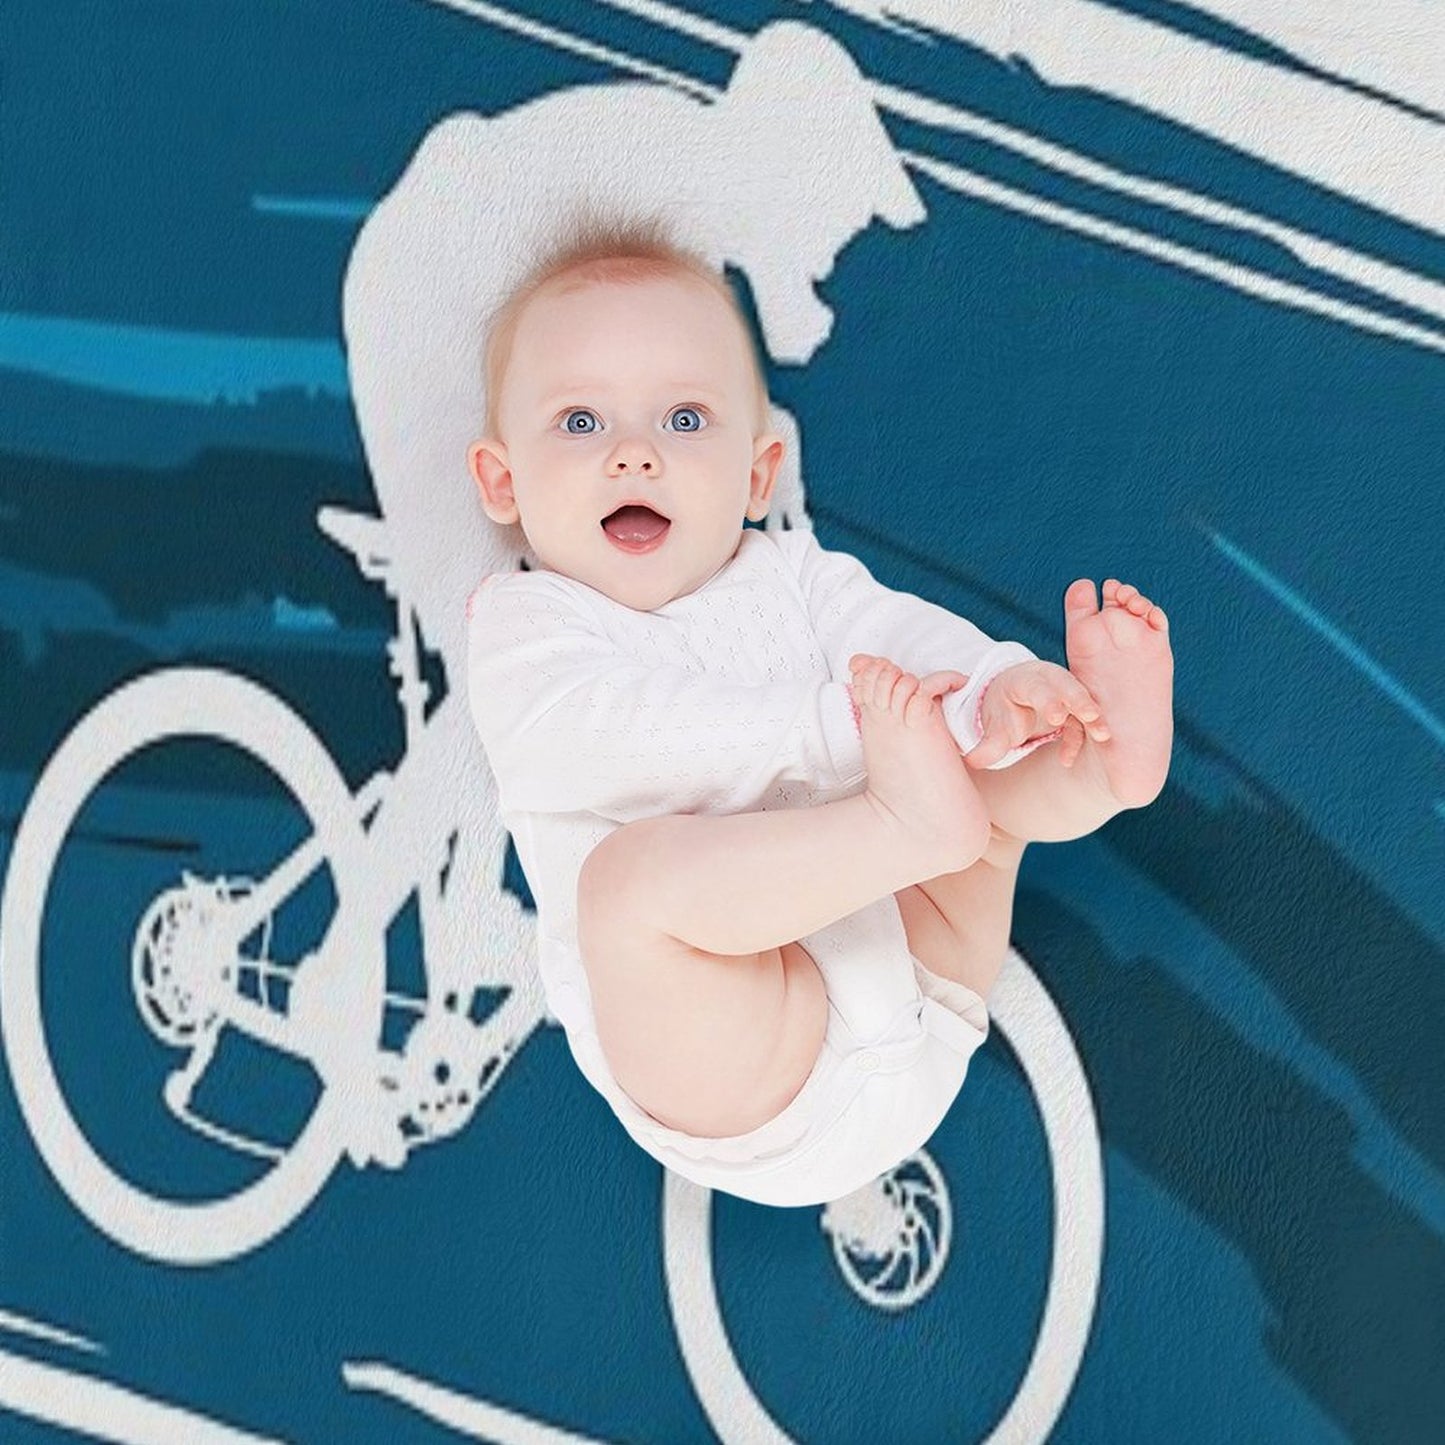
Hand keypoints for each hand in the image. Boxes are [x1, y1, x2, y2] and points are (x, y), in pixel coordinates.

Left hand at [965, 660, 1109, 770]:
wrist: (1014, 697)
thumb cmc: (1004, 709)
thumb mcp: (995, 724)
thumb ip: (987, 744)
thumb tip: (972, 762)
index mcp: (1024, 680)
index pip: (1037, 687)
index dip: (1048, 699)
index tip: (1056, 717)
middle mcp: (1048, 681)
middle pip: (1067, 686)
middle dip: (1079, 700)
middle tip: (1090, 716)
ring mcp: (1065, 691)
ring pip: (1083, 700)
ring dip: (1093, 717)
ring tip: (1103, 735)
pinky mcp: (1076, 706)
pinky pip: (1082, 720)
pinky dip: (1081, 737)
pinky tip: (1066, 760)